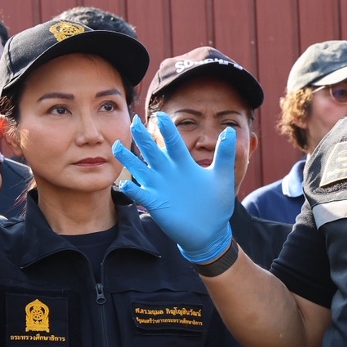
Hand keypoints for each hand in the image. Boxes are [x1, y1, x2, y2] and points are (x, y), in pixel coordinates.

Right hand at [112, 114, 234, 262]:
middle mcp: (168, 172)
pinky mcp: (155, 203)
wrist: (210, 231)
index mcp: (184, 164)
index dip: (167, 129)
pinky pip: (139, 194)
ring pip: (139, 169)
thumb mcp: (223, 176)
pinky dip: (131, 189)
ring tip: (116, 146)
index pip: (173, 142)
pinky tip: (124, 183)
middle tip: (133, 120)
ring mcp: (159, 187)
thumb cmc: (216, 203)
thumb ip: (225, 154)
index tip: (161, 115)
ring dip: (128, 158)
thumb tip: (230, 130)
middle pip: (152, 151)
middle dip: (142, 137)